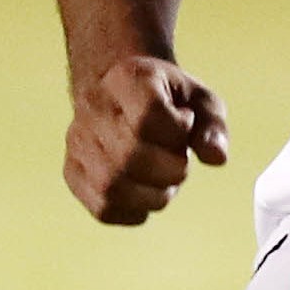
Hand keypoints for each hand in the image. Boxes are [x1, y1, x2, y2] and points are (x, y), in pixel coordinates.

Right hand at [66, 53, 230, 225]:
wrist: (126, 96)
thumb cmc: (170, 101)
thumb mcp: (200, 101)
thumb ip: (212, 126)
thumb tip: (216, 158)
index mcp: (126, 78)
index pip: (148, 117)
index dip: (178, 133)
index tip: (185, 124)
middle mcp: (93, 108)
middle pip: (131, 156)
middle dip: (171, 170)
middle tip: (179, 160)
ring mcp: (77, 142)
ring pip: (112, 187)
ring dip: (154, 195)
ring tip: (164, 179)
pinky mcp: (73, 173)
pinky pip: (104, 209)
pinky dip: (136, 210)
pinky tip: (146, 191)